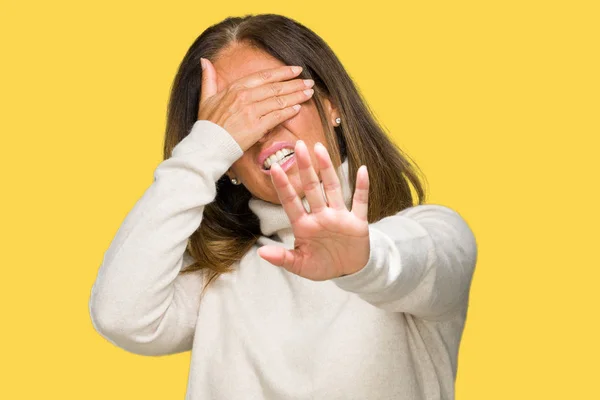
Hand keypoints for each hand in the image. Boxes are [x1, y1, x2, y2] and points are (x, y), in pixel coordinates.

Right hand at [197, 58, 314, 151]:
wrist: (207, 146)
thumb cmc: (207, 125)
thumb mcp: (206, 98)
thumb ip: (209, 79)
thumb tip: (205, 61)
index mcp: (235, 88)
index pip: (264, 76)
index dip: (282, 72)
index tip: (296, 70)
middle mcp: (245, 97)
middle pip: (276, 87)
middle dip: (295, 83)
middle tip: (309, 82)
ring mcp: (251, 111)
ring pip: (279, 100)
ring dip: (296, 96)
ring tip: (308, 93)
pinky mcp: (256, 126)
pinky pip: (277, 116)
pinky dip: (288, 112)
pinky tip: (298, 109)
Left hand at [257, 139, 370, 280]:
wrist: (348, 272)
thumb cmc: (321, 265)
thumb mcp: (300, 265)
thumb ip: (283, 258)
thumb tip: (261, 253)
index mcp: (304, 226)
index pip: (291, 202)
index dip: (283, 186)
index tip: (274, 168)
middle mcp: (320, 216)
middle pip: (311, 188)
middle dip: (305, 168)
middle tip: (298, 145)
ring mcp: (339, 216)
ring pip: (332, 188)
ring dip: (327, 169)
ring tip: (320, 149)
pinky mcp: (357, 222)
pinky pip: (360, 201)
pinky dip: (362, 186)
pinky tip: (361, 169)